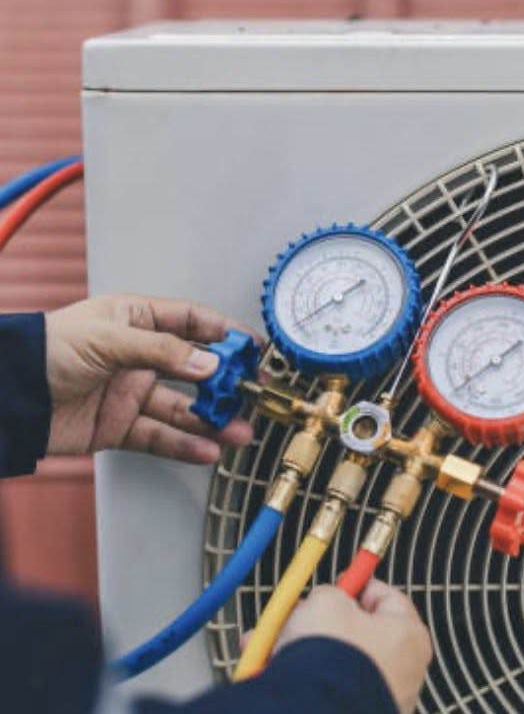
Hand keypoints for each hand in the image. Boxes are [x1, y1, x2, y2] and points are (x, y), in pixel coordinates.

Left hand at [44, 294, 258, 463]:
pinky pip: (160, 437)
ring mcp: (131, 393)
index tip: (252, 346)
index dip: (224, 332)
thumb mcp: (109, 338)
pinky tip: (207, 449)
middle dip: (226, 383)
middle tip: (252, 392)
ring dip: (213, 421)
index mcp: (136, 321)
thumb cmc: (45, 350)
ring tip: (239, 430)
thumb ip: (163, 351)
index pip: (191, 322)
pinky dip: (185, 445)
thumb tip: (208, 365)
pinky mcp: (121, 426)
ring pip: (183, 408)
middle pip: (194, 370)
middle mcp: (139, 357)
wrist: (7, 394)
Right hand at [271, 581, 431, 713]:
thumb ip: (331, 594)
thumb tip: (325, 600)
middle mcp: (405, 670)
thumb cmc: (331, 658)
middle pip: (361, 632)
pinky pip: (331, 688)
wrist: (313, 711)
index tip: (340, 582)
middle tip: (302, 614)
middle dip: (326, 622)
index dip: (358, 585)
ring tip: (279, 646)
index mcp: (410, 635)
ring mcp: (384, 697)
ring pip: (341, 663)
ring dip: (310, 651)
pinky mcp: (357, 713)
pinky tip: (280, 672)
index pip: (387, 598)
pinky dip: (310, 680)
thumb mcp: (326, 602)